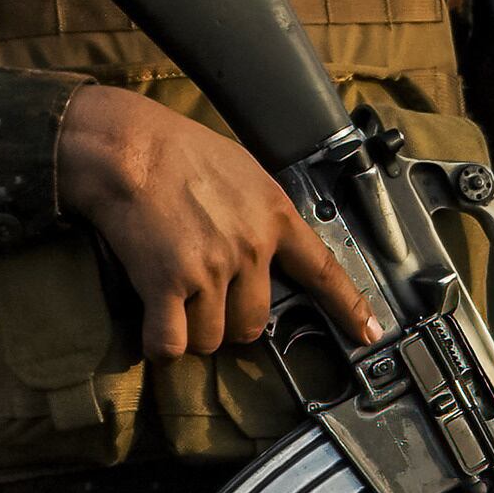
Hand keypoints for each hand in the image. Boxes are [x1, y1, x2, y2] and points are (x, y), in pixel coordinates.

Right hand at [54, 85, 374, 361]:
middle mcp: (249, 248)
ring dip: (191, 333)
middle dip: (227, 323)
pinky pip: (171, 343)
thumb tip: (265, 244)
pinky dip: (160, 345)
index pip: (322, 271)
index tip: (368, 332)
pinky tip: (153, 329)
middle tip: (202, 301)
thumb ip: (261, 212)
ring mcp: (210, 270)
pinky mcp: (167, 285)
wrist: (126, 147)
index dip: (348, 307)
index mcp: (274, 216)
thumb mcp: (242, 169)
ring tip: (171, 300)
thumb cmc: (174, 149)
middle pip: (252, 324)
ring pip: (210, 338)